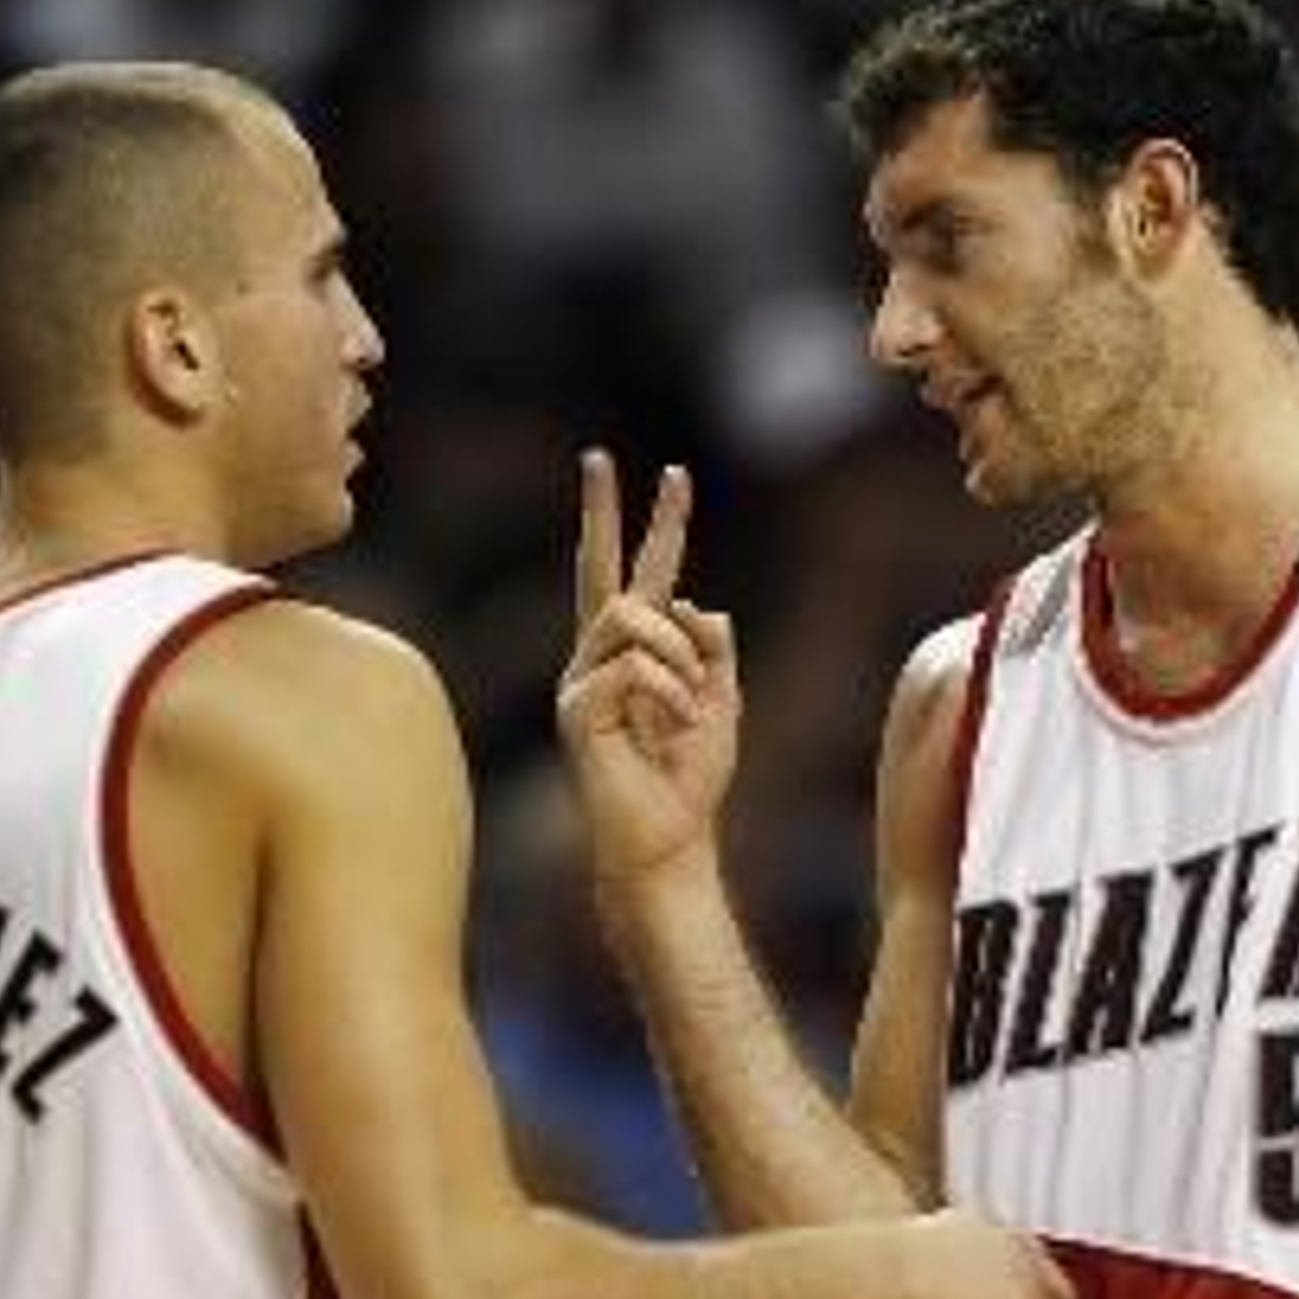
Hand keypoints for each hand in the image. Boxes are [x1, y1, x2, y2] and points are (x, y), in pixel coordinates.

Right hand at [557, 449, 740, 880]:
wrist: (668, 841)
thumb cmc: (690, 781)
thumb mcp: (723, 702)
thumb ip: (714, 650)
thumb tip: (697, 604)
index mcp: (638, 653)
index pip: (646, 575)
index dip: (661, 524)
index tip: (674, 473)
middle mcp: (599, 658)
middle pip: (602, 570)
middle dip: (601, 510)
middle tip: (597, 457)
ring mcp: (581, 681)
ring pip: (632, 617)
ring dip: (679, 657)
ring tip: (691, 707)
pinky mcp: (575, 710)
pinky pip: (632, 666)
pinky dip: (670, 693)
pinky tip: (673, 726)